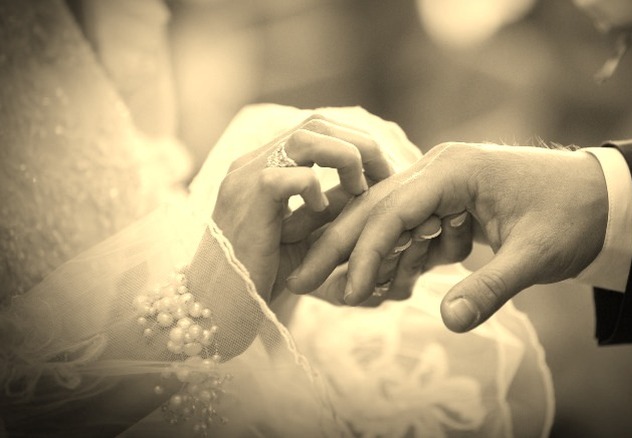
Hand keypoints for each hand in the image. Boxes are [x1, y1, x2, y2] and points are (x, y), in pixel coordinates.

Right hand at [212, 110, 391, 303]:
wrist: (222, 306)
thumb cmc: (264, 274)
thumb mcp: (308, 233)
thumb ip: (333, 206)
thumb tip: (372, 184)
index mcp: (264, 165)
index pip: (317, 128)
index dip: (356, 141)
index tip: (383, 171)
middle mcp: (251, 163)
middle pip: (316, 123)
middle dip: (361, 144)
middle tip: (386, 175)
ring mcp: (245, 179)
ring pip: (304, 138)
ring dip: (346, 158)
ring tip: (360, 190)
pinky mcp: (247, 201)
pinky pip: (289, 177)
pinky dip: (315, 189)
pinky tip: (321, 211)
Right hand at [286, 142, 608, 331]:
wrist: (603, 197)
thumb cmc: (572, 216)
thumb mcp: (534, 255)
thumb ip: (491, 288)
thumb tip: (450, 324)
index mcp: (454, 169)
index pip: (393, 209)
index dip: (366, 253)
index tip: (345, 292)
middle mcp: (441, 169)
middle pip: (377, 209)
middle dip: (341, 248)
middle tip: (301, 279)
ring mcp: (445, 184)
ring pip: (391, 221)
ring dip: (373, 259)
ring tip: (345, 295)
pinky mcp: (452, 202)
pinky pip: (415, 230)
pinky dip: (404, 258)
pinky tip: (394, 285)